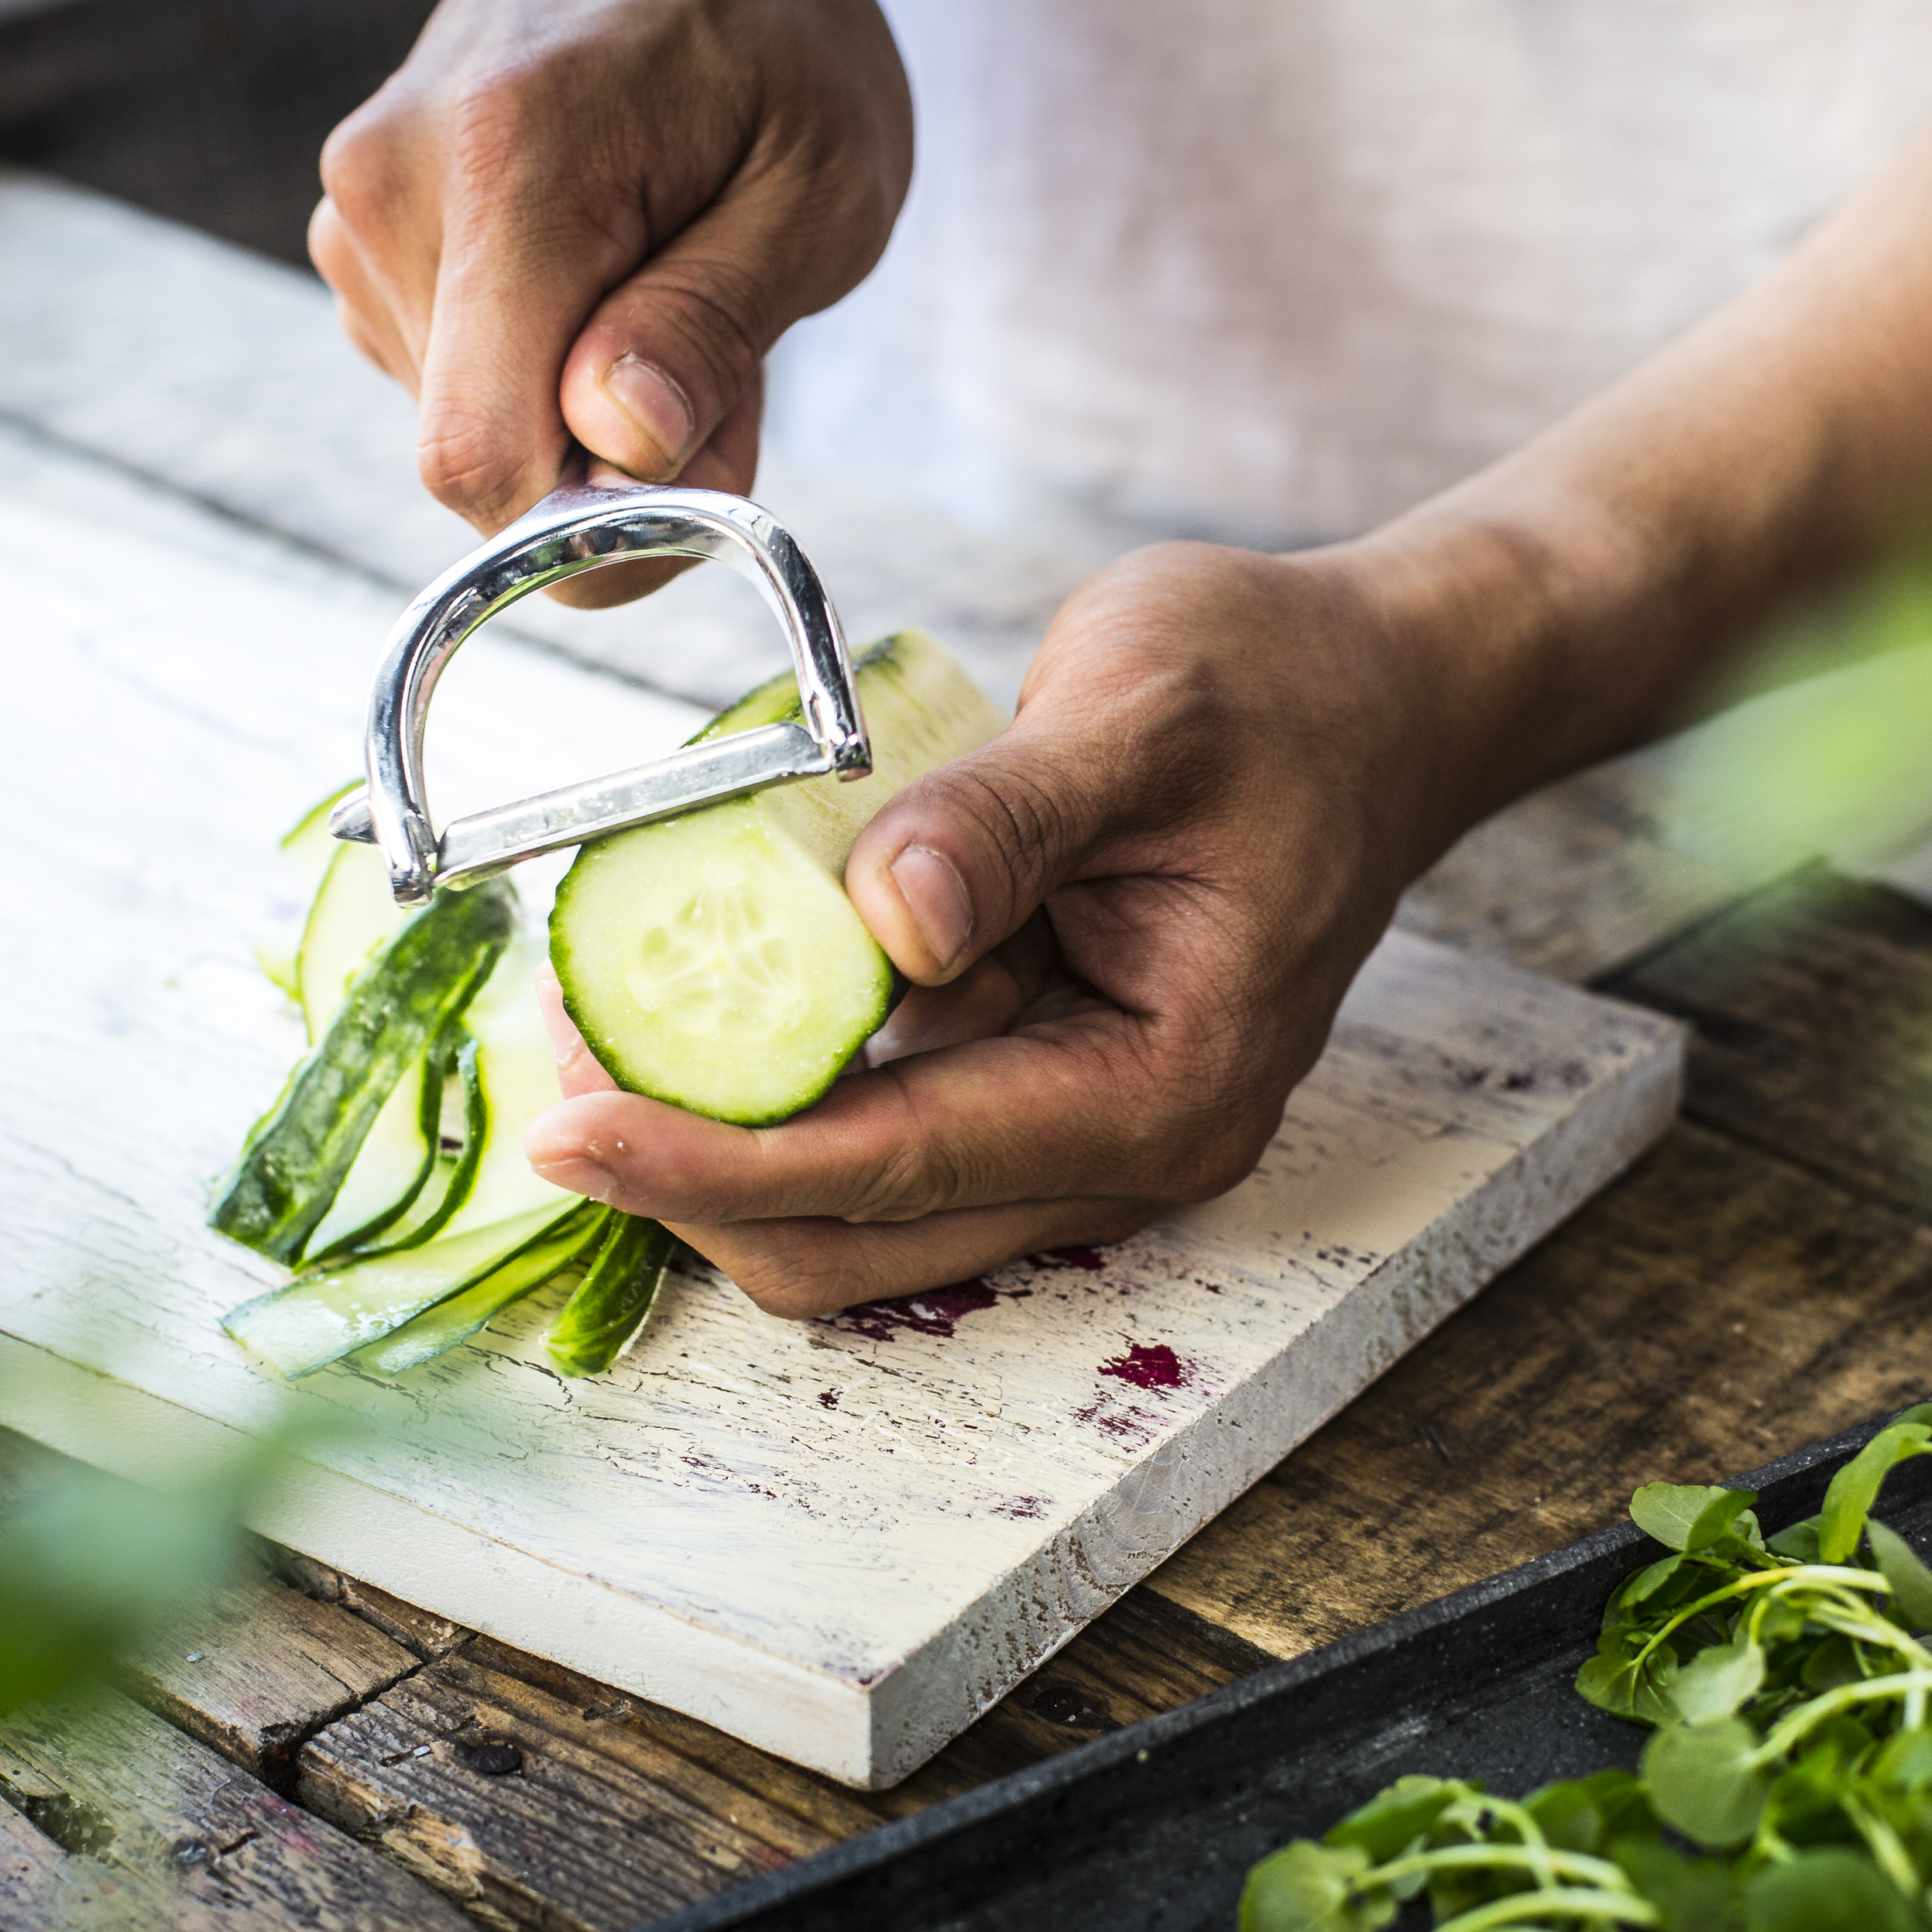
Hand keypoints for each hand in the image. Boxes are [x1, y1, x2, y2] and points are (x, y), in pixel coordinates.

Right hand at [309, 0, 908, 596]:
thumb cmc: (766, 39)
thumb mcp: (823, 177)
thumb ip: (719, 319)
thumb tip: (620, 443)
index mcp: (511, 168)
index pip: (484, 458)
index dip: (590, 531)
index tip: (691, 481)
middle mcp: (395, 192)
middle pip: (479, 461)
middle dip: (607, 461)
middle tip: (712, 347)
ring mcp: (357, 222)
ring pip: (468, 429)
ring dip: (578, 407)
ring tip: (657, 274)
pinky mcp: (357, 250)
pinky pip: (452, 385)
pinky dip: (538, 367)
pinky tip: (595, 264)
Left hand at [519, 540, 1532, 1316]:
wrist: (1382, 695)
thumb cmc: (1283, 689)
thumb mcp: (1142, 706)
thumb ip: (1006, 814)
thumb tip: (886, 914)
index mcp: (1163, 1090)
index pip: (894, 1169)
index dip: (713, 1161)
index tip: (568, 1126)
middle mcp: (1124, 1149)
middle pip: (851, 1242)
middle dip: (686, 1179)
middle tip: (549, 1065)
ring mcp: (1078, 1130)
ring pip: (849, 1209)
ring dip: (714, 1141)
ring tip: (596, 1018)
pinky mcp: (1035, 1084)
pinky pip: (873, 1128)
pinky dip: (770, 1081)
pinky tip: (694, 986)